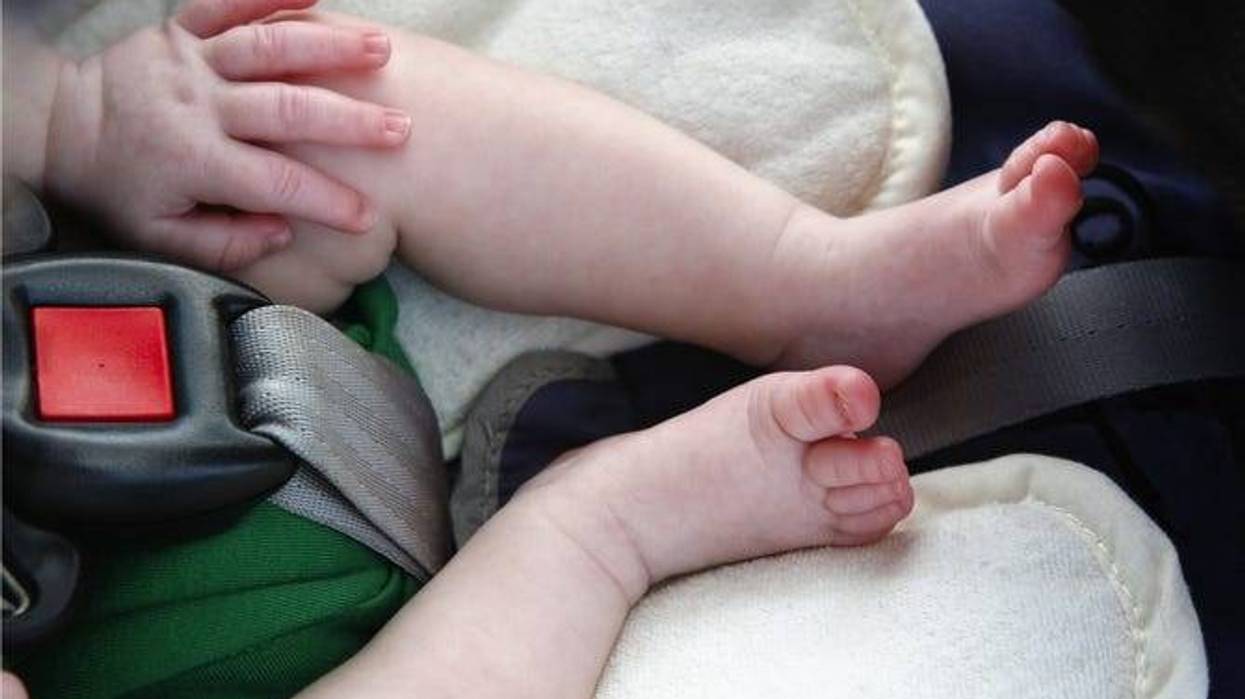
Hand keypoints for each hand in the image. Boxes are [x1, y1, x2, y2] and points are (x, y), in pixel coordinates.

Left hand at [43, 0, 409, 269]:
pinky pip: (227, 3)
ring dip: (329, 47)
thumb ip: (224, 244)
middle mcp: (199, 104)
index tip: (370, 216)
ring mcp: (193, 60)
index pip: (275, 184)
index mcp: (195, 160)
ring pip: (268, 48)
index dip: (327, 201)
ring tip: (382, 50)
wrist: (66, 126)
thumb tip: (282, 232)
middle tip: (401, 130)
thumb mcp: (161, 238)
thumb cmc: (123, 187)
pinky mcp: (182, 28)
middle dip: (349, 120)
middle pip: (286, 109)